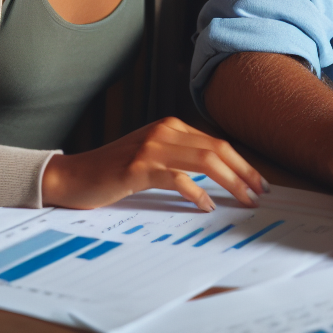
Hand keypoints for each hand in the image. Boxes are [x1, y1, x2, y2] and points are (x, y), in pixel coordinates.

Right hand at [40, 117, 268, 210]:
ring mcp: (151, 148)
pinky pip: (177, 178)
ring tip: (243, 201)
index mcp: (171, 127)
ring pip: (204, 161)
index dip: (242, 163)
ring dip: (230, 183)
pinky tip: (206, 205)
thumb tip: (219, 177)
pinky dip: (197, 192)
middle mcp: (164, 131)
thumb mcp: (151, 156)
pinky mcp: (138, 168)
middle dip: (244, 173)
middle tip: (260, 194)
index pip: (218, 143)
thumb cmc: (113, 172)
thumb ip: (180, 158)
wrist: (72, 177)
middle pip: (217, 150)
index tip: (258, 182)